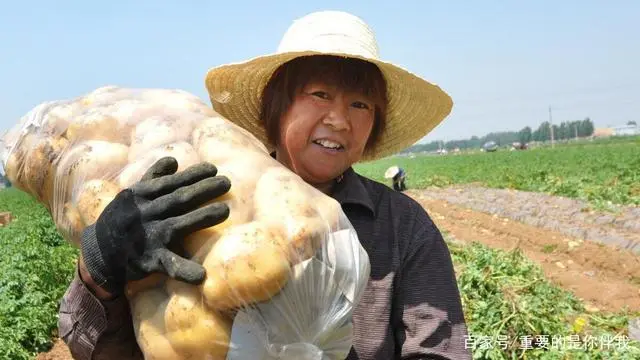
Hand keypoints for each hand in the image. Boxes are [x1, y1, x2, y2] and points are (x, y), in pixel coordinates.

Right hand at [79, 157, 230, 296]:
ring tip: (224, 210)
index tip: (213, 169)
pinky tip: (201, 274)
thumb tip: (173, 160)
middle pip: (179, 200)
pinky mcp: (149, 261)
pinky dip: (184, 270)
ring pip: (177, 225)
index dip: (193, 175)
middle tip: (227, 182)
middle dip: (204, 190)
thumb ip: (153, 178)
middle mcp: (144, 214)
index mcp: (140, 196)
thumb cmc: (121, 219)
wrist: (97, 254)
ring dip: (202, 217)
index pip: (171, 182)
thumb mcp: (131, 195)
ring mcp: (147, 238)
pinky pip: (168, 265)